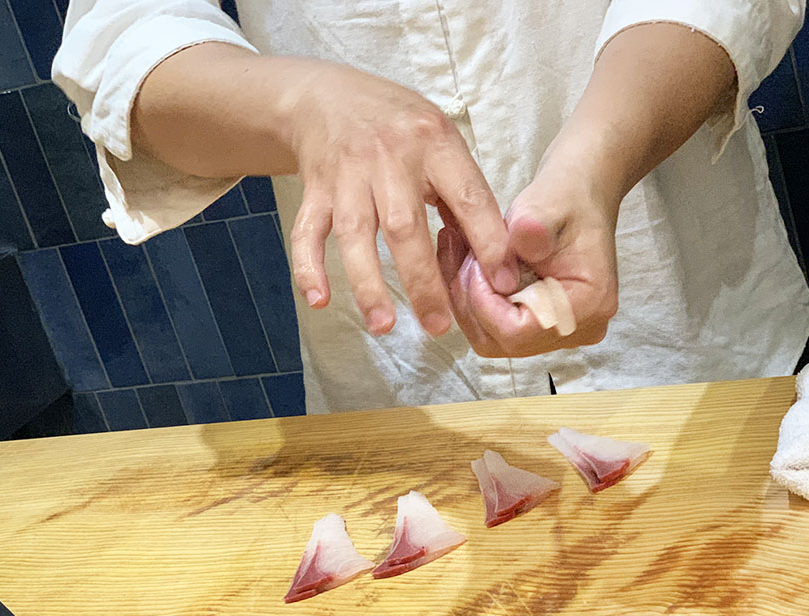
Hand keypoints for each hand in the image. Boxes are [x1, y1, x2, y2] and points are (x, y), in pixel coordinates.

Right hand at [285, 61, 516, 336]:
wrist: (327, 96)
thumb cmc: (397, 124)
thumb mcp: (440, 138)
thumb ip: (462, 190)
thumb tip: (490, 254)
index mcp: (434, 143)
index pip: (466, 196)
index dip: (486, 240)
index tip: (500, 281)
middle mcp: (389, 158)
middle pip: (405, 226)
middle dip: (422, 281)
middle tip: (439, 326)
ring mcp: (347, 175)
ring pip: (356, 234)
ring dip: (369, 284)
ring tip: (384, 325)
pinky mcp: (316, 190)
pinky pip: (308, 231)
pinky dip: (309, 267)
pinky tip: (319, 300)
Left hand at [438, 131, 619, 357]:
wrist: (576, 201)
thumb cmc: (563, 201)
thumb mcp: (545, 207)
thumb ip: (533, 228)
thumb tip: (522, 241)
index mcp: (587, 305)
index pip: (517, 331)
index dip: (484, 303)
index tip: (473, 262)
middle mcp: (576, 330)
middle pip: (501, 342)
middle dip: (470, 301)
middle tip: (459, 255)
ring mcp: (557, 333)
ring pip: (491, 338)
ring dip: (466, 299)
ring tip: (459, 256)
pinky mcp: (539, 327)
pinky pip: (494, 329)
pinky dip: (474, 300)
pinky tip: (466, 267)